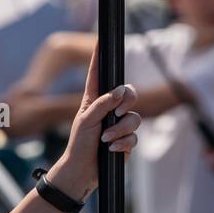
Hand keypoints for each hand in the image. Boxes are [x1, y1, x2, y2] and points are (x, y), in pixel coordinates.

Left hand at [46, 39, 139, 200]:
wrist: (83, 171)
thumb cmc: (79, 144)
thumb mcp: (86, 121)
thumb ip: (102, 104)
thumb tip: (119, 92)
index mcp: (94, 100)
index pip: (98, 75)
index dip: (99, 58)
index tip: (100, 41)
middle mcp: (108, 109)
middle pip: (129, 93)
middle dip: (127, 101)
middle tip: (117, 112)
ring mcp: (118, 125)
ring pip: (134, 118)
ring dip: (121, 130)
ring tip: (106, 139)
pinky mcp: (126, 140)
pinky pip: (134, 136)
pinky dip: (123, 143)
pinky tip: (111, 149)